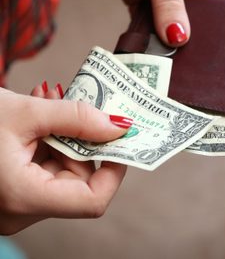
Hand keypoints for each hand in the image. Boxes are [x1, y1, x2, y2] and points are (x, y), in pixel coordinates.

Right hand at [0, 85, 130, 234]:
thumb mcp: (24, 113)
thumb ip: (77, 117)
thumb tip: (120, 126)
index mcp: (24, 197)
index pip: (93, 200)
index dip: (115, 169)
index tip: (120, 138)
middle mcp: (23, 209)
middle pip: (81, 180)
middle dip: (86, 141)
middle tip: (84, 108)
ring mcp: (19, 200)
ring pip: (65, 170)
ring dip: (67, 135)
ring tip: (51, 103)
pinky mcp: (17, 188)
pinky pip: (49, 167)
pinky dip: (52, 140)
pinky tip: (42, 115)